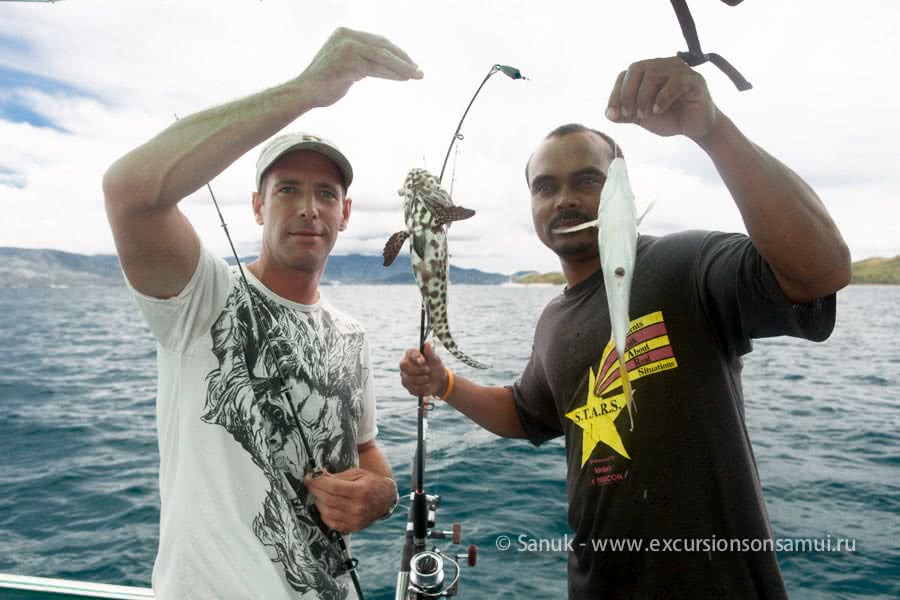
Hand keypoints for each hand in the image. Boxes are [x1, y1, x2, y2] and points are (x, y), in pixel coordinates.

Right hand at [296, 27, 422, 108]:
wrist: (305, 92)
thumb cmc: (325, 81)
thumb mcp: (344, 62)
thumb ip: (360, 57)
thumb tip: (383, 62)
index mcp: (344, 33)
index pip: (377, 40)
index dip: (396, 51)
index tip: (409, 62)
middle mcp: (346, 37)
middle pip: (383, 46)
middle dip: (403, 58)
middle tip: (418, 70)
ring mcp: (347, 50)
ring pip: (382, 57)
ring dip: (402, 67)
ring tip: (416, 75)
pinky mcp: (349, 64)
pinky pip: (376, 69)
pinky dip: (392, 74)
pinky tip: (403, 79)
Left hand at [305, 468, 396, 532]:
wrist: (384, 499)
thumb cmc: (369, 483)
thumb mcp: (357, 473)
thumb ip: (337, 476)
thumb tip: (318, 475)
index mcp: (361, 491)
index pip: (332, 487)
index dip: (317, 482)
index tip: (308, 477)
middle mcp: (358, 507)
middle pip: (327, 499)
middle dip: (315, 490)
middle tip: (311, 483)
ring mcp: (355, 520)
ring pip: (326, 512)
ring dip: (318, 501)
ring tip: (319, 494)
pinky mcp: (352, 527)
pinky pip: (330, 522)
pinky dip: (324, 513)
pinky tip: (326, 505)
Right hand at [399, 342, 447, 397]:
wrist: (439, 382)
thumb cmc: (436, 367)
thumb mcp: (436, 360)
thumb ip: (431, 352)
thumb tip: (427, 343)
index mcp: (412, 355)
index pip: (409, 353)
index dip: (415, 357)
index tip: (423, 361)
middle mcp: (405, 365)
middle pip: (404, 365)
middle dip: (417, 370)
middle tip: (428, 370)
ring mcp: (405, 376)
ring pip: (409, 378)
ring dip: (422, 380)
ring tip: (428, 379)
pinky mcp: (407, 386)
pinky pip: (412, 388)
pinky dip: (422, 388)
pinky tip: (427, 385)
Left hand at [605, 57, 717, 140]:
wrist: (695, 128)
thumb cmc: (670, 118)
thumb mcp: (642, 117)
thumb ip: (625, 114)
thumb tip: (607, 114)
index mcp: (649, 71)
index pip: (625, 74)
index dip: (616, 93)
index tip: (613, 114)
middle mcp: (663, 65)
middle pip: (637, 68)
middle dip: (627, 94)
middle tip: (629, 114)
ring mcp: (680, 70)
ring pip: (653, 73)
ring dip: (643, 97)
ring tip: (644, 115)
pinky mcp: (694, 79)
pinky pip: (675, 81)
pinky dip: (662, 97)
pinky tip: (658, 110)